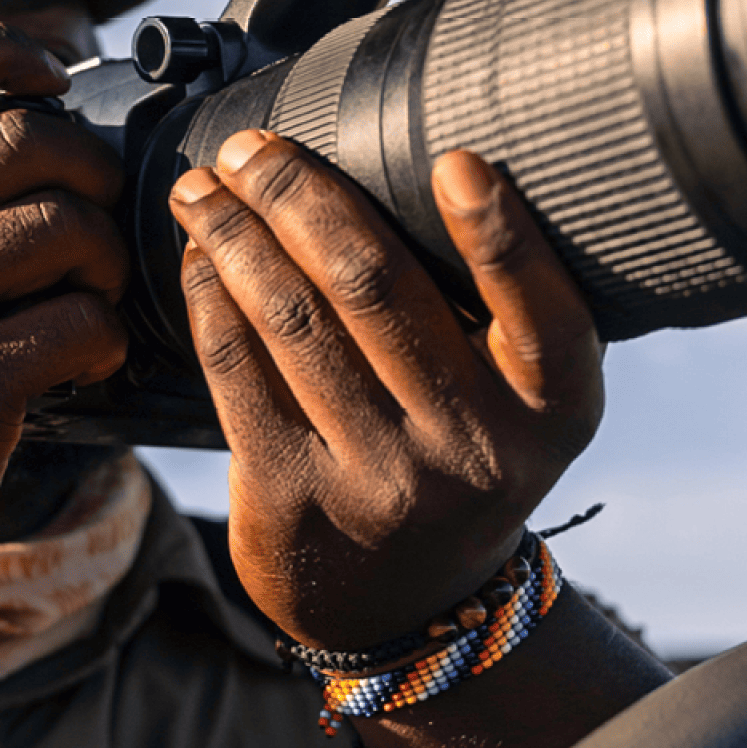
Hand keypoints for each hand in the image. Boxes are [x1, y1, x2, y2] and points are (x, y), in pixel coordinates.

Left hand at [169, 130, 602, 649]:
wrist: (408, 600)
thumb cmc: (464, 450)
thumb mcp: (523, 399)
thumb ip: (505, 310)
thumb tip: (428, 164)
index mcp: (550, 409)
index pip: (544, 317)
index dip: (503, 238)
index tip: (459, 162)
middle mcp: (471, 446)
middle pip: (378, 291)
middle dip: (302, 199)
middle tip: (253, 147)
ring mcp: (380, 478)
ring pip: (294, 321)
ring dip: (236, 236)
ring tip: (203, 187)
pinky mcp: (295, 497)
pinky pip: (238, 373)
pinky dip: (210, 301)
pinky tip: (196, 257)